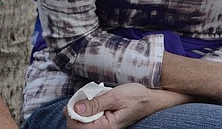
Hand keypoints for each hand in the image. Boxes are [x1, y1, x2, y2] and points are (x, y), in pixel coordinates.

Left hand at [64, 83, 191, 128]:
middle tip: (80, 97)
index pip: (79, 128)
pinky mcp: (104, 120)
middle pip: (78, 126)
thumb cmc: (136, 97)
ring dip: (80, 109)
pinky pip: (90, 117)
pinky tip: (92, 99)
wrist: (150, 99)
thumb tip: (76, 108)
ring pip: (82, 121)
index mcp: (107, 127)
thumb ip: (96, 103)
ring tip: (87, 97)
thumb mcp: (115, 96)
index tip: (74, 102)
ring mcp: (104, 126)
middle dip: (74, 112)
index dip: (72, 115)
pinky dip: (87, 107)